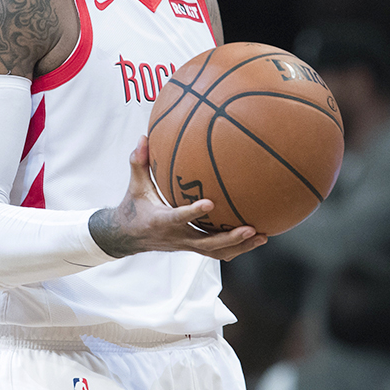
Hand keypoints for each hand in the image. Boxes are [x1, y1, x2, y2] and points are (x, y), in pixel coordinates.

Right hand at [89, 136, 266, 260]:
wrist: (128, 236)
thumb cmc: (133, 206)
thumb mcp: (135, 185)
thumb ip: (139, 162)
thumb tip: (144, 138)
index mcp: (160, 221)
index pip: (178, 218)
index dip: (193, 212)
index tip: (211, 203)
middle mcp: (176, 237)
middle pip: (206, 244)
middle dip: (230, 238)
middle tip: (250, 228)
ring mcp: (186, 245)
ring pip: (215, 252)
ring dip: (240, 246)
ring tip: (262, 236)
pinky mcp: (192, 247)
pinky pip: (216, 252)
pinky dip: (236, 248)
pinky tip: (254, 239)